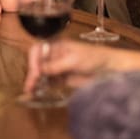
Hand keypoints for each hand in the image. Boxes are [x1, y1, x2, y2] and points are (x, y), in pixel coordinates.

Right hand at [24, 38, 139, 92]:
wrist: (110, 69)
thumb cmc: (94, 58)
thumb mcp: (73, 60)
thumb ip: (56, 65)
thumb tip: (39, 71)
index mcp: (56, 45)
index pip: (38, 49)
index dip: (33, 60)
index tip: (35, 73)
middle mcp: (55, 55)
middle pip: (37, 62)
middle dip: (32, 73)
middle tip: (29, 88)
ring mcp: (59, 67)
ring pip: (41, 73)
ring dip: (35, 82)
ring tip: (30, 93)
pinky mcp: (63, 79)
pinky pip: (49, 82)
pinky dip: (43, 87)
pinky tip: (38, 93)